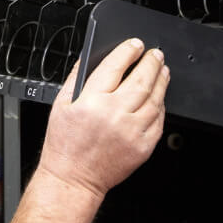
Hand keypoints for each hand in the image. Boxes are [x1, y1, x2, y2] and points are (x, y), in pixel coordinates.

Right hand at [38, 38, 168, 198]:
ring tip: (162, 70)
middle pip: (141, 79)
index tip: (135, 45)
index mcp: (91, 101)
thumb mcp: (61, 104)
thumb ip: (77, 77)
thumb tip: (91, 55)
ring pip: (154, 98)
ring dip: (161, 80)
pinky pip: (158, 120)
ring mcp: (131, 131)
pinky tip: (159, 97)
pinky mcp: (142, 146)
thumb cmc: (65, 144)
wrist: (73, 178)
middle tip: (155, 54)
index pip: (115, 66)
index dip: (128, 51)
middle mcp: (113, 114)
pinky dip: (161, 105)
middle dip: (151, 62)